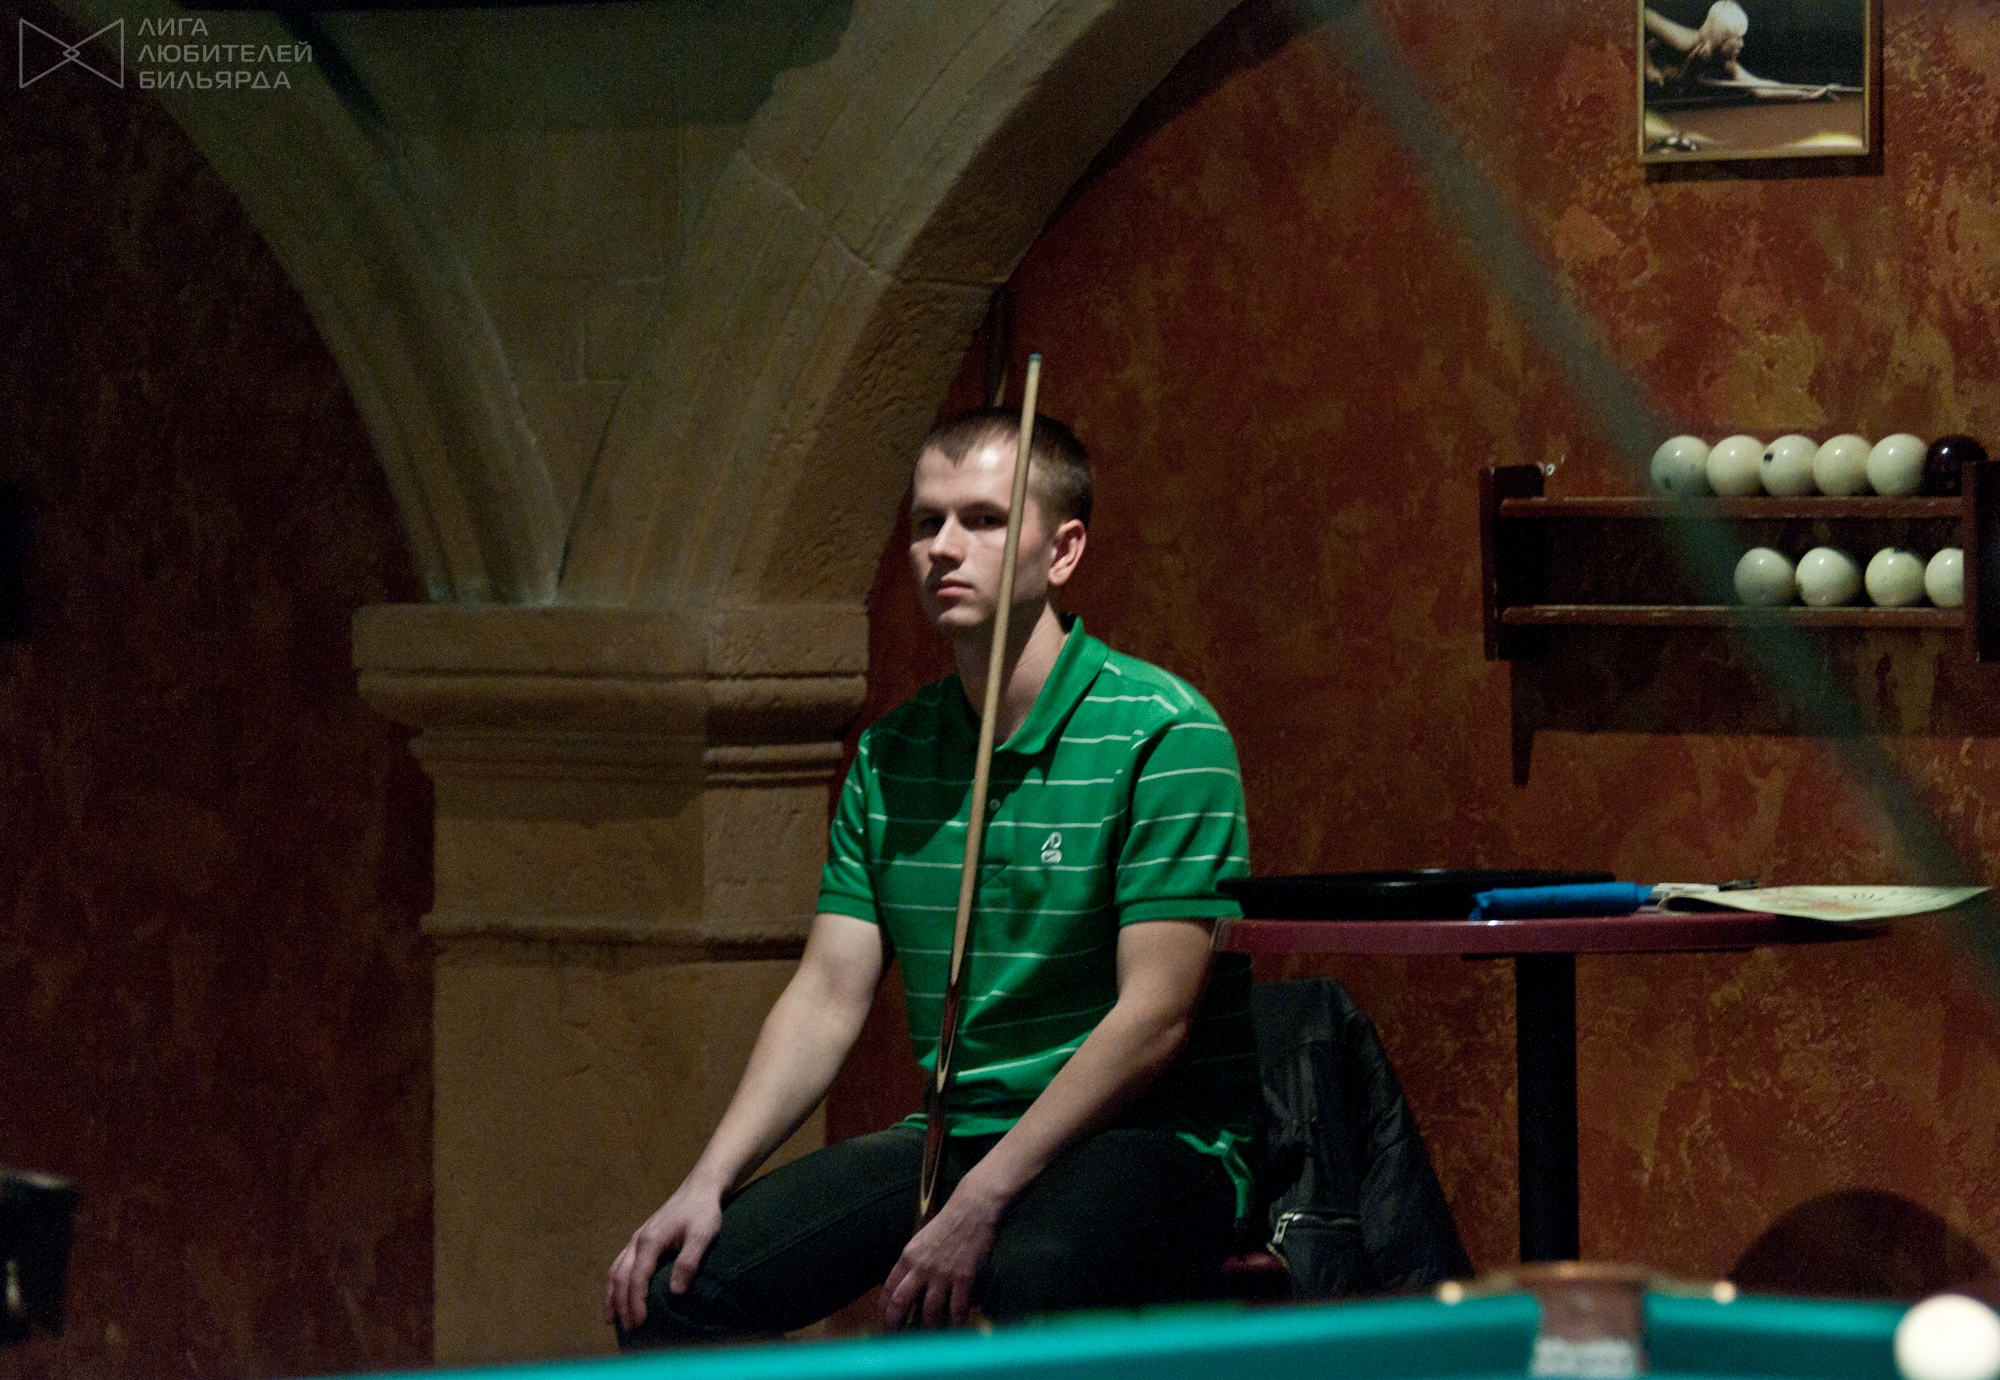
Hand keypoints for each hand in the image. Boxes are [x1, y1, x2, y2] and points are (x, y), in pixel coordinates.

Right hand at [605, 1182, 723, 1332]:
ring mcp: (636, 1239)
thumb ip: (689, 1261)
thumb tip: (675, 1292)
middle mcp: (637, 1241)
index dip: (636, 1303)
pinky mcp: (640, 1238)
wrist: (700, 1188)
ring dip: (612, 1295)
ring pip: (616, 1270)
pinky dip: (615, 1282)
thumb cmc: (703, 1211)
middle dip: (621, 1305)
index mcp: (650, 1241)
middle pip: (621, 1278)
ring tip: (611, 1319)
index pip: (637, 1279)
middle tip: (627, 1329)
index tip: (640, 1324)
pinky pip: (620, 1263)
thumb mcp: (703, 1235)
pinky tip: (616, 1293)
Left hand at [881, 1176, 1006, 1329]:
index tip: (885, 1319)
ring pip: (929, 1312)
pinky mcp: (964, 1278)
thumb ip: (915, 1261)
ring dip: (929, 1328)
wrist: (974, 1208)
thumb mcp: (923, 1239)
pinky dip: (956, 1322)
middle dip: (897, 1324)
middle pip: (901, 1302)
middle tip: (899, 1338)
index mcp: (908, 1256)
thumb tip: (909, 1284)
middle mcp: (921, 1267)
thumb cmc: (950, 1222)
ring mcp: (943, 1274)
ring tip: (930, 1337)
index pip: (889, 1287)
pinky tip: (955, 1327)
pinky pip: (957, 1309)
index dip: (885, 1307)